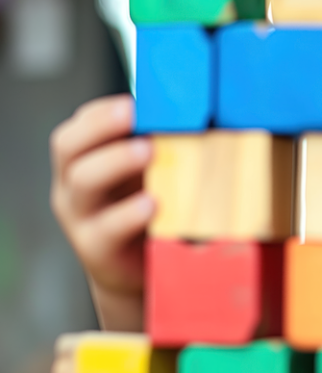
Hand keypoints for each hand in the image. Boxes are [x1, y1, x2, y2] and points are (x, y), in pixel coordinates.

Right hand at [50, 94, 152, 329]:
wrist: (139, 271)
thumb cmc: (148, 210)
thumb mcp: (150, 174)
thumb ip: (162, 145)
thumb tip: (202, 113)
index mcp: (84, 159)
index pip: (79, 126)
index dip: (102, 112)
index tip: (134, 101)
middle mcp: (74, 184)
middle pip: (69, 146)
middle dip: (102, 126)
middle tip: (134, 114)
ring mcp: (81, 216)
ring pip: (84, 181)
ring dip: (117, 161)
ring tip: (149, 151)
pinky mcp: (97, 249)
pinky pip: (108, 228)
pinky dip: (130, 213)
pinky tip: (153, 203)